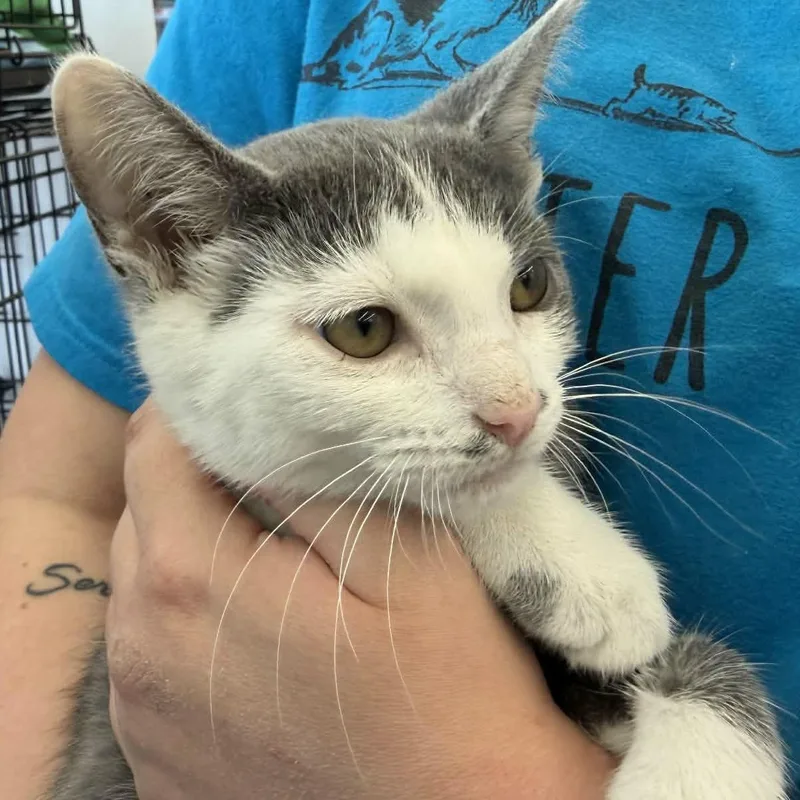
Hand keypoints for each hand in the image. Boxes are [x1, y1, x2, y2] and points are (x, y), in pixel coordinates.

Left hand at [107, 401, 613, 799]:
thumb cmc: (450, 691)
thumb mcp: (409, 561)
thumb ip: (321, 481)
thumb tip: (265, 425)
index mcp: (190, 583)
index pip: (152, 449)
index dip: (200, 411)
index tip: (252, 404)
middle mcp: (140, 650)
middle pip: (143, 511)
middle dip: (199, 475)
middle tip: (274, 471)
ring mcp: (142, 711)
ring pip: (142, 580)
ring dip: (195, 545)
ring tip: (271, 547)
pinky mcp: (158, 753)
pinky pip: (150, 648)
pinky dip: (191, 614)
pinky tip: (258, 627)